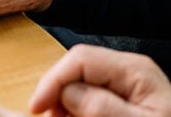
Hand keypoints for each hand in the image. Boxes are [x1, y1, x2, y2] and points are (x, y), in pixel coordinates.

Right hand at [28, 45, 170, 116]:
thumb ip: (105, 109)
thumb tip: (68, 92)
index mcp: (134, 70)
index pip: (81, 59)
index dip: (53, 81)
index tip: (36, 110)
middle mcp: (129, 70)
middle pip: (77, 70)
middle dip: (57, 95)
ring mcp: (127, 84)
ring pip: (81, 85)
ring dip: (66, 106)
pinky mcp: (125, 100)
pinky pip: (93, 98)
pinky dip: (80, 112)